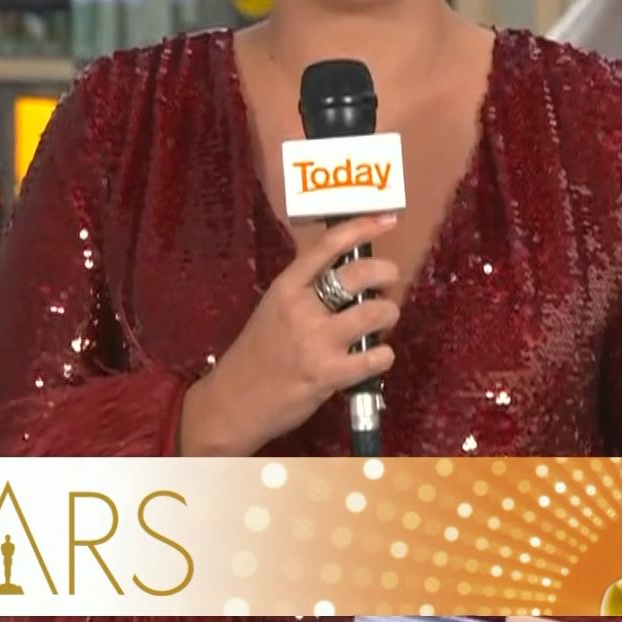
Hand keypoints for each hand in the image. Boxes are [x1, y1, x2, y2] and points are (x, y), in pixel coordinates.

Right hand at [178, 214, 401, 455]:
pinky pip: (376, 357)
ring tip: (382, 322)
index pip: (328, 246)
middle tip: (387, 284)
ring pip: (375, 312)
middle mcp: (301, 308)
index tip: (387, 220)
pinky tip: (376, 357)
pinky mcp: (328, 374)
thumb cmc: (257, 353)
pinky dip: (384, 355)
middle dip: (386, 274)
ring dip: (388, 314)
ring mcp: (315, 341)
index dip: (362, 228)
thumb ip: (307, 290)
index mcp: (286, 286)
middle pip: (360, 274)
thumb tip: (352, 275)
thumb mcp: (274, 308)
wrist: (233, 401)